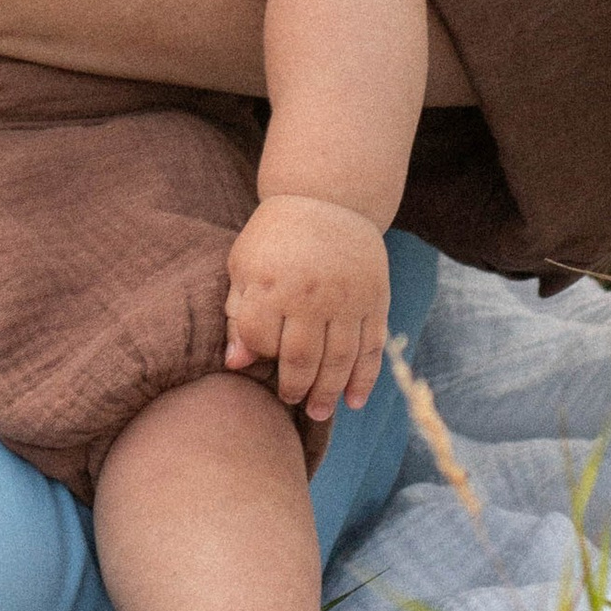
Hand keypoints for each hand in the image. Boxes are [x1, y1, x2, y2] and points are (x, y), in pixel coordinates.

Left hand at [224, 195, 391, 424]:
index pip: (260, 338)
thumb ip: (239, 313)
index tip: (262, 365)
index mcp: (270, 283)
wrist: (328, 198)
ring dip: (328, 393)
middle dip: (294, 388)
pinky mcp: (375, 300)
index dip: (259, 356)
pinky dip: (364, 379)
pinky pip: (371, 349)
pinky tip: (354, 401)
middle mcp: (309, 294)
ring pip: (338, 360)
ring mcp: (346, 299)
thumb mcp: (244, 265)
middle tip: (291, 402)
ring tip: (318, 412)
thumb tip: (235, 364)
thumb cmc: (276, 236)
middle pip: (300, 358)